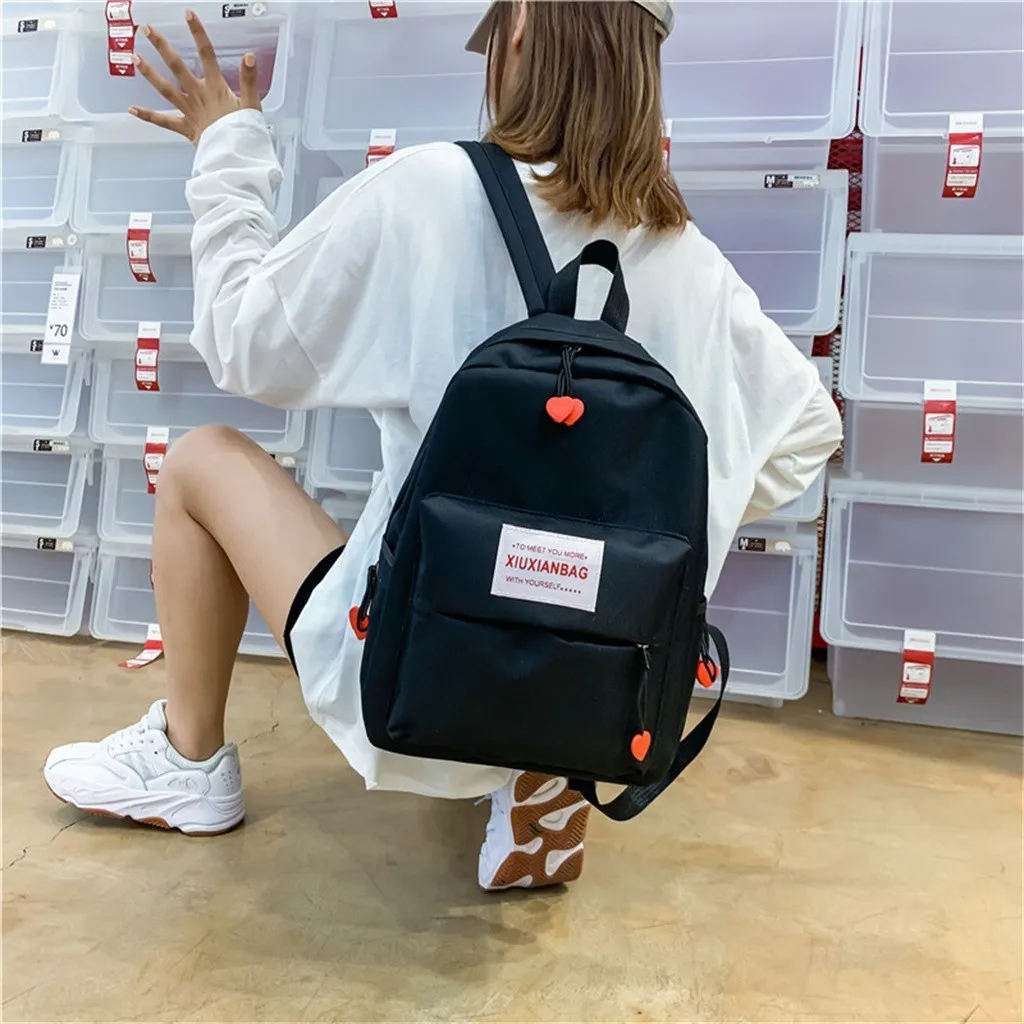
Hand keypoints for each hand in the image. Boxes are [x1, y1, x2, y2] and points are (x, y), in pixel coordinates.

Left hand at [128, 9, 259, 143]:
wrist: (235, 159)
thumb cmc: (245, 134)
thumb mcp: (252, 106)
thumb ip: (249, 80)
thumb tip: (249, 56)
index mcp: (215, 87)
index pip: (206, 55)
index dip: (198, 33)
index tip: (188, 14)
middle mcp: (198, 95)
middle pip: (177, 66)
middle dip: (162, 46)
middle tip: (145, 29)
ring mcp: (189, 111)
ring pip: (165, 90)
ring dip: (149, 73)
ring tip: (134, 58)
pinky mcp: (185, 128)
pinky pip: (163, 122)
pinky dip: (148, 116)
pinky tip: (132, 109)